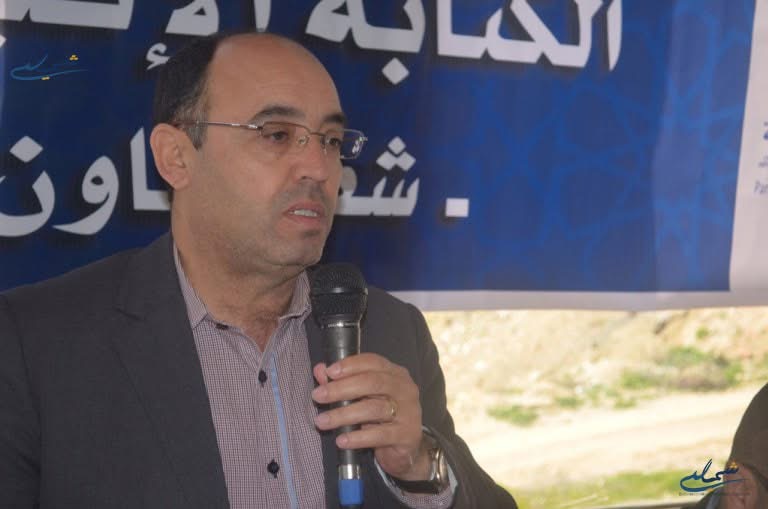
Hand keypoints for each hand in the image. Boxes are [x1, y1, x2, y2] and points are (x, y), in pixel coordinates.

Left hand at [311, 353, 431, 479]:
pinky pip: (380, 434)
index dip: (350, 365)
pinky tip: (341, 440)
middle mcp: (404, 389)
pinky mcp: (407, 434)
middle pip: (372, 383)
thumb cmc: (381, 418)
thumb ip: (341, 383)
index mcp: (394, 374)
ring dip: (343, 415)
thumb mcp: (362, 398)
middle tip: (318, 396)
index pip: (373, 362)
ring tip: (322, 421)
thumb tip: (320, 371)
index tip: (329, 372)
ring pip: (373, 409)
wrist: (405, 449)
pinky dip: (358, 438)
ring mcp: (409, 411)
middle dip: (341, 388)